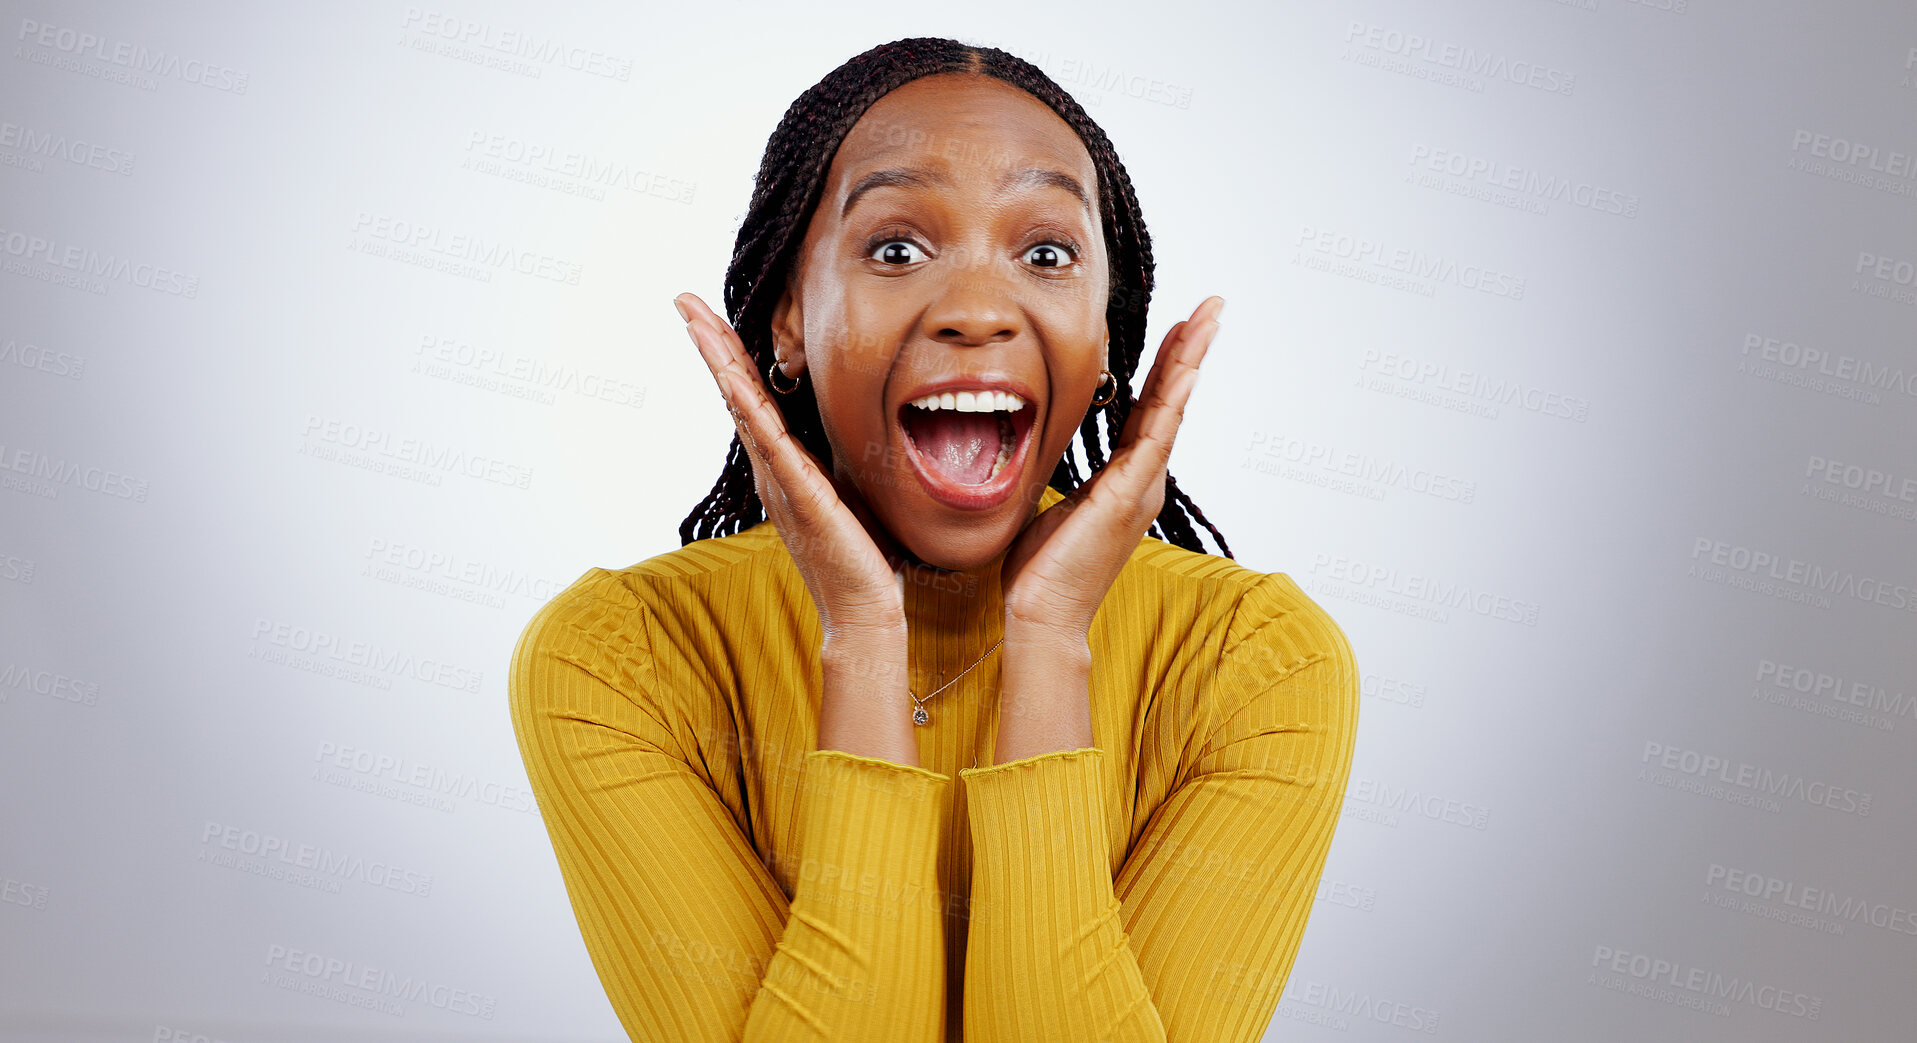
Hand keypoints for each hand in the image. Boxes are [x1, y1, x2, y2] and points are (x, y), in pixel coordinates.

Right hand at [676, 293, 908, 641]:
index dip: (728, 352)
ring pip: (744, 410)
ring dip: (720, 362)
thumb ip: (830, 457)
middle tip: (683, 299)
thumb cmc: (859, 554)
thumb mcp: (846, 488)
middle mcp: (773, 468)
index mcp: (783, 463)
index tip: (706, 312)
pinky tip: (732, 380)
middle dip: (710, 343)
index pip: (751, 395)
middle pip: (734, 392)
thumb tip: (838, 424)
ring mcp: (783, 481)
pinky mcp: (804, 497)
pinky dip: (750, 411)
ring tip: (696, 323)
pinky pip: (773, 447)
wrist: (863, 608)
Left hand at [999, 296, 1223, 642]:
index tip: (1180, 327)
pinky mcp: (1128, 496)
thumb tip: (1034, 445)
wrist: (1041, 614)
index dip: (1166, 368)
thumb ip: (1057, 473)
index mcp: (1125, 481)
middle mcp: (1142, 481)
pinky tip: (1186, 366)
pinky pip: (1156, 436)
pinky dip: (1173, 398)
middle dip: (1191, 350)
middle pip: (1173, 402)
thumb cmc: (1039, 571)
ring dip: (1190, 360)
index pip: (1151, 410)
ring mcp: (1141, 488)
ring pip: (1172, 410)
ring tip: (1210, 319)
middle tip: (1212, 307)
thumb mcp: (1047, 504)